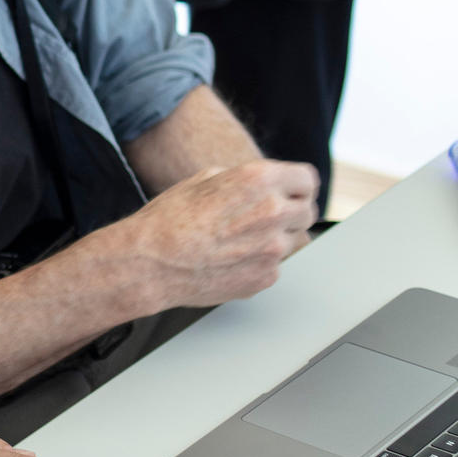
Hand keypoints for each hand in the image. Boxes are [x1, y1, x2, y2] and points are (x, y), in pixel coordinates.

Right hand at [111, 159, 318, 303]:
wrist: (150, 264)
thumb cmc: (169, 219)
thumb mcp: (205, 179)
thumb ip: (245, 180)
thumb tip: (264, 186)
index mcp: (259, 180)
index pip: (307, 179)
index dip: (297, 184)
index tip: (292, 191)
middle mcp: (272, 212)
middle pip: (307, 210)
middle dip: (291, 210)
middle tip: (267, 216)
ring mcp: (273, 249)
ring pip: (298, 240)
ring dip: (281, 237)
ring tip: (247, 238)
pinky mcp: (266, 277)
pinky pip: (278, 265)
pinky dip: (263, 261)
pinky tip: (236, 258)